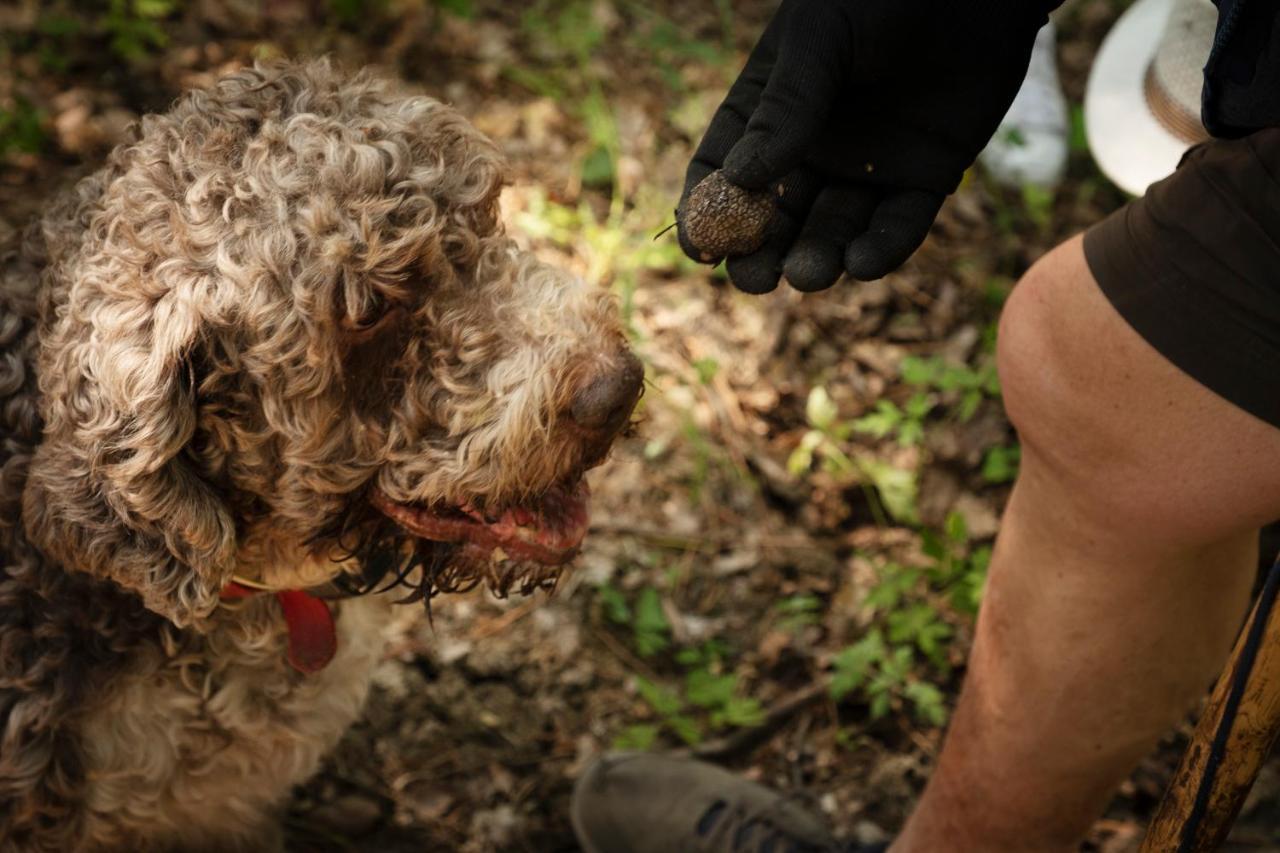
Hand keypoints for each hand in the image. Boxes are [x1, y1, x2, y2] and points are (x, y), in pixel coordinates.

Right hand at [679, 0, 1056, 292]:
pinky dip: (881, 250)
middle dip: (762, 253)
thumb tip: (739, 178)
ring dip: (818, 257)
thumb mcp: (821, 38)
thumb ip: (787, 105)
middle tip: (755, 279)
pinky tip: (862, 264)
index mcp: (770, 109)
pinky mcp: (925, 178)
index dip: (708, 210)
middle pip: (775, 216)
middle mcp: (814, 146)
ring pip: (834, 230)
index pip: (724, 168)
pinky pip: (898, 226)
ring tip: (810, 274)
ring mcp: (868, 167)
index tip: (701, 249)